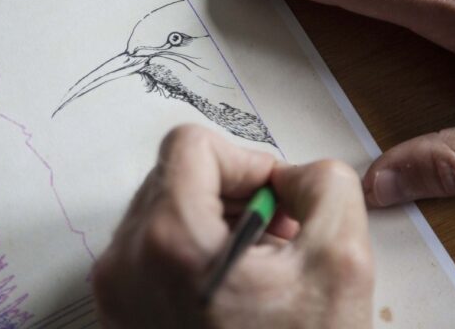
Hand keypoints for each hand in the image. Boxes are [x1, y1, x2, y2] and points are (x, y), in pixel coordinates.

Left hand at [92, 125, 372, 328]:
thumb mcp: (340, 265)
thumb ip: (326, 185)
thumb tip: (296, 172)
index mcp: (169, 240)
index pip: (190, 144)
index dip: (244, 159)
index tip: (274, 195)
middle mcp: (124, 261)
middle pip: (174, 175)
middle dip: (233, 192)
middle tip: (277, 232)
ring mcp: (114, 289)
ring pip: (161, 208)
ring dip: (214, 221)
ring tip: (258, 265)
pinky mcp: (117, 310)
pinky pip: (149, 248)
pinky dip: (192, 250)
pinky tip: (232, 284)